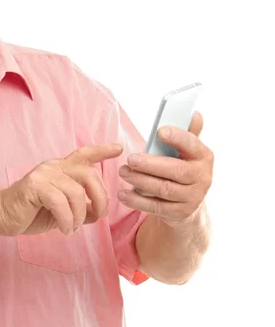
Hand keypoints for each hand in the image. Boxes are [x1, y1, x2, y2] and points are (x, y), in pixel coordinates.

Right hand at [0, 143, 123, 236]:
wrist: (1, 215)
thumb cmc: (30, 213)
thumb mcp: (62, 211)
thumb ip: (80, 208)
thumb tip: (98, 212)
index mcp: (60, 169)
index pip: (83, 154)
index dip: (102, 150)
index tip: (119, 149)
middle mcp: (53, 167)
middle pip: (88, 174)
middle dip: (100, 197)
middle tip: (99, 217)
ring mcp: (43, 174)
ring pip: (76, 192)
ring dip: (80, 216)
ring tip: (73, 228)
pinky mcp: (34, 186)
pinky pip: (60, 202)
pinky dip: (67, 220)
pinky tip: (65, 229)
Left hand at [117, 111, 213, 225]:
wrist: (187, 204)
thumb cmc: (181, 167)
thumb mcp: (186, 152)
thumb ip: (187, 133)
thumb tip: (194, 113)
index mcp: (203, 156)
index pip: (192, 144)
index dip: (177, 137)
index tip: (159, 131)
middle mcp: (202, 178)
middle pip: (176, 170)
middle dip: (151, 164)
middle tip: (131, 159)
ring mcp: (192, 198)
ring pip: (164, 189)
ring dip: (140, 180)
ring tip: (123, 172)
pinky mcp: (179, 213)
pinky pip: (156, 207)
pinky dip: (138, 201)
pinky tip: (123, 194)